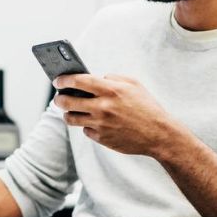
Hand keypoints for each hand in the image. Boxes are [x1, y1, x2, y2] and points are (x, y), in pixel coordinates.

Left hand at [53, 73, 178, 157]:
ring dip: (67, 113)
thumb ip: (113, 77)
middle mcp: (102, 107)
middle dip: (59, 98)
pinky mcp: (101, 138)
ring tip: (70, 110)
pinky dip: (87, 126)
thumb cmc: (147, 106)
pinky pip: (85, 130)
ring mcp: (100, 124)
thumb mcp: (134, 84)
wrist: (159, 134)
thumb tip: (95, 78)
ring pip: (71, 118)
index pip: (78, 81)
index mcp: (110, 90)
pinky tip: (94, 123)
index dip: (63, 79)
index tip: (57, 80)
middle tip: (58, 97)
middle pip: (67, 101)